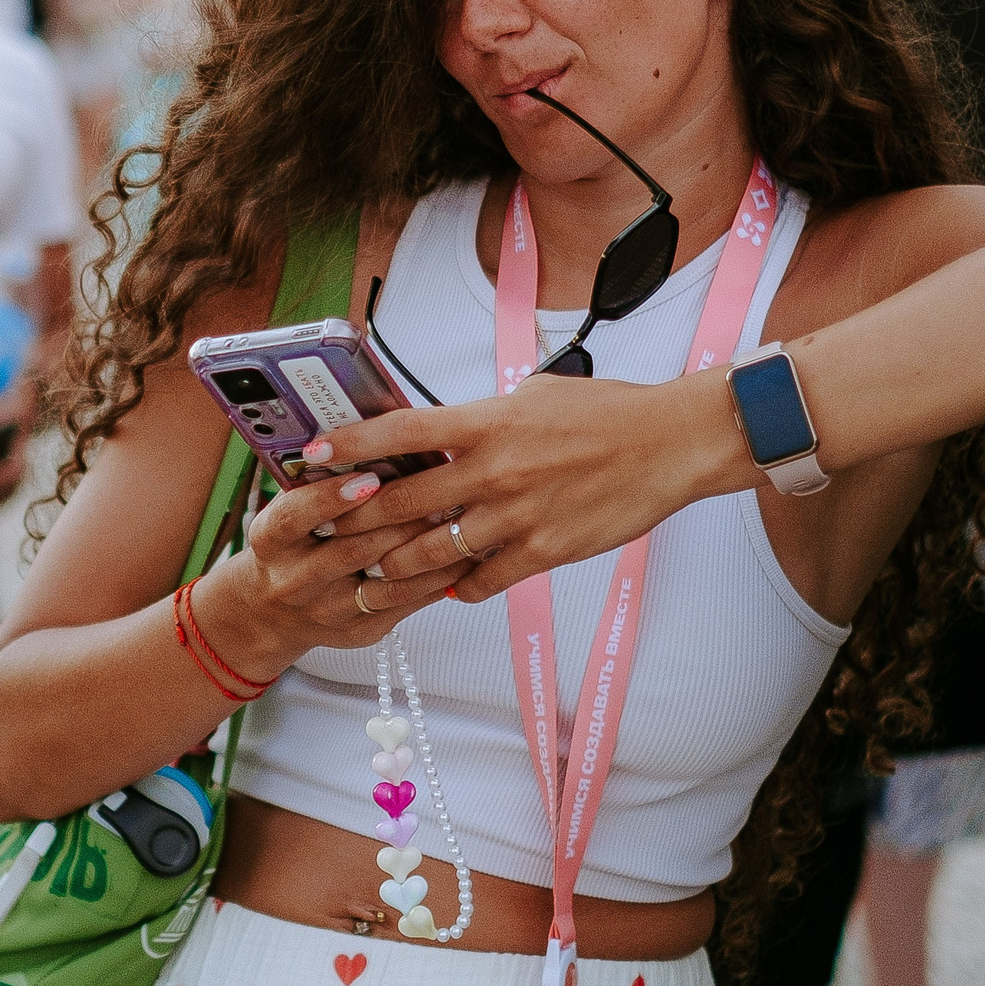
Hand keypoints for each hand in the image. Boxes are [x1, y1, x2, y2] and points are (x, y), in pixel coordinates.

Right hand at [186, 470, 463, 682]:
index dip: (331, 497)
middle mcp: (294, 580)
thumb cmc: (295, 541)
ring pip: (386, 581)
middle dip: (398, 519)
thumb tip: (379, 438)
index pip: (296, 516)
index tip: (368, 477)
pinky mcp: (361, 630)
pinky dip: (437, 576)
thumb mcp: (291, 510)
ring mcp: (328, 610)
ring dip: (426, 548)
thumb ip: (322, 483)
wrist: (273, 611)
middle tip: (440, 488)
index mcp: (270, 539)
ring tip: (457, 516)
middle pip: (351, 550)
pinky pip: (407, 603)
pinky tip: (462, 551)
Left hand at [311, 370, 727, 602]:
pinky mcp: (544, 552)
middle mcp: (493, 470)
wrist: (671, 444)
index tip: (312, 454)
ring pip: (432, 553)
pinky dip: (458, 586)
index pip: (400, 431)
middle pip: (402, 502)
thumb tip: (447, 431)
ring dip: (394, 569)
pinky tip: (446, 588)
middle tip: (323, 534)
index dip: (349, 444)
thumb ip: (485, 418)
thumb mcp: (535, 397)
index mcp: (487, 422)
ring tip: (368, 579)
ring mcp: (517, 516)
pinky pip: (482, 581)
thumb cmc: (607, 412)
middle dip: (354, 522)